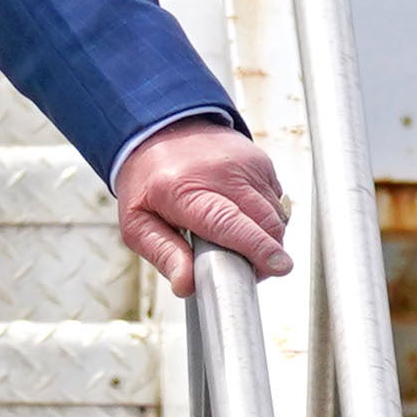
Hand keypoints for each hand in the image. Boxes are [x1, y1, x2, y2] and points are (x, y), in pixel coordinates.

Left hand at [112, 118, 291, 292]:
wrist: (160, 131)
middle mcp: (221, 172)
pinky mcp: (261, 162)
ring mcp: (246, 164)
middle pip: (263, 222)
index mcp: (183, 190)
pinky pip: (276, 201)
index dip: (256, 246)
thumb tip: (186, 285)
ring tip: (236, 239)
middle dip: (264, 254)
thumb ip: (164, 255)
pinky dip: (266, 218)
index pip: (227, 221)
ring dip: (266, 238)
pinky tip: (241, 214)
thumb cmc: (147, 181)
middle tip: (242, 267)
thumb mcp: (138, 224)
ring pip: (275, 215)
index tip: (278, 266)